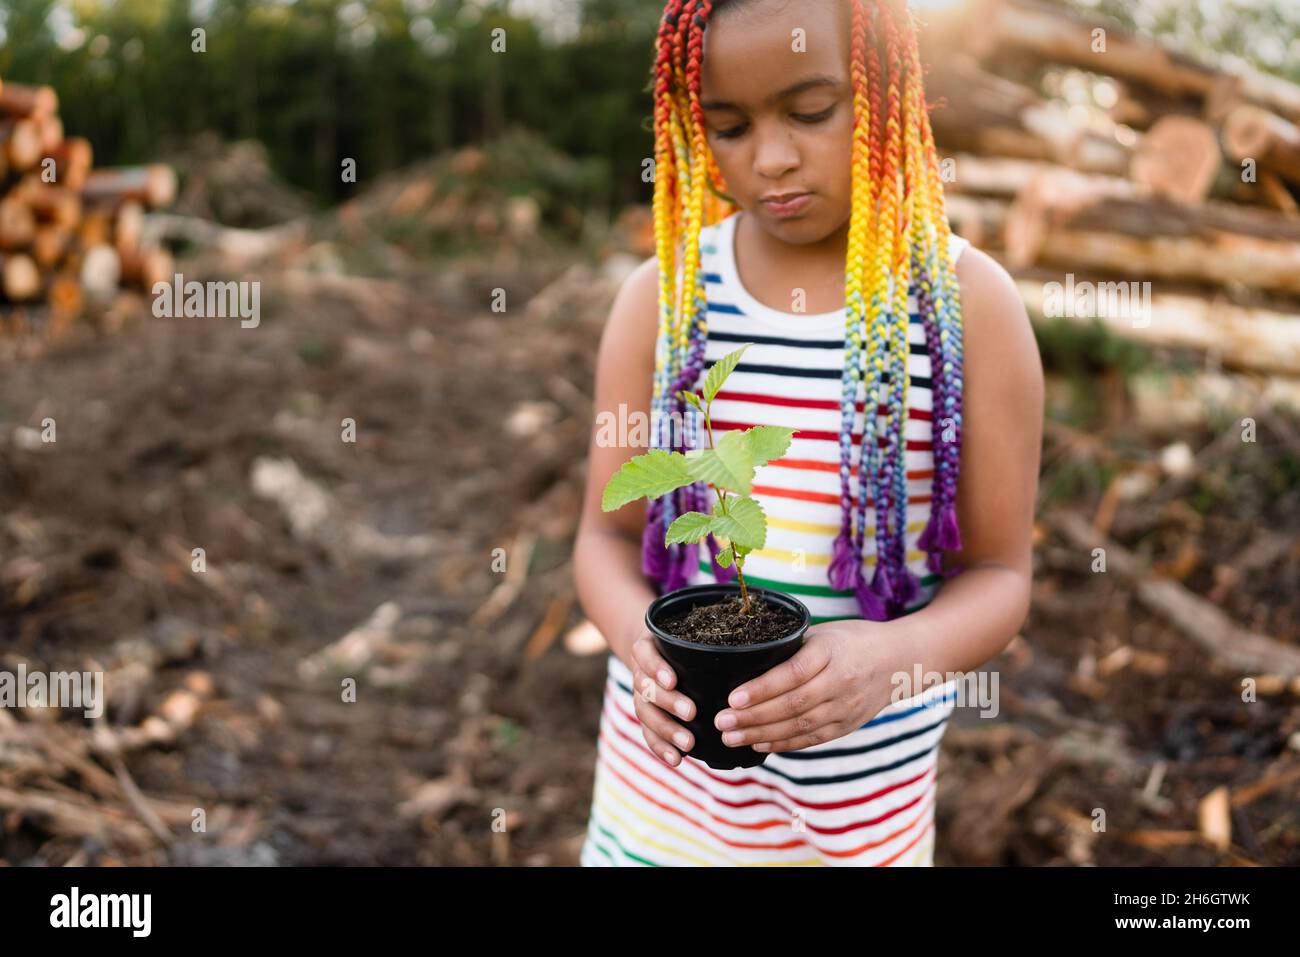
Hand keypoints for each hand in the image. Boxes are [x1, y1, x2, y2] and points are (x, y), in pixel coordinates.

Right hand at [629, 632, 696, 767]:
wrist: (657, 652)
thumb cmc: (682, 642)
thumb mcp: (686, 635)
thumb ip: (704, 642)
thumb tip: (747, 649)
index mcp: (648, 647)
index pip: (645, 655)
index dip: (656, 669)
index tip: (672, 680)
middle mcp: (640, 671)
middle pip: (646, 687)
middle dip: (668, 702)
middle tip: (691, 713)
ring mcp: (641, 694)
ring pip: (645, 712)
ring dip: (666, 730)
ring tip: (688, 743)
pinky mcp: (646, 714)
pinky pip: (647, 733)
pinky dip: (661, 747)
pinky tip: (677, 759)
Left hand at [712, 621, 898, 753]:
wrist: (897, 661)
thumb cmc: (851, 641)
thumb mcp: (822, 633)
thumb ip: (791, 651)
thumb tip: (744, 665)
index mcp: (830, 652)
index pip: (792, 674)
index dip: (761, 688)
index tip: (733, 697)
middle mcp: (840, 682)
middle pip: (792, 705)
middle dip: (752, 716)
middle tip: (721, 721)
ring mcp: (845, 707)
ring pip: (799, 726)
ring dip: (761, 734)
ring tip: (731, 737)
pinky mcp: (846, 726)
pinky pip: (811, 739)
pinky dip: (782, 744)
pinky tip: (757, 744)